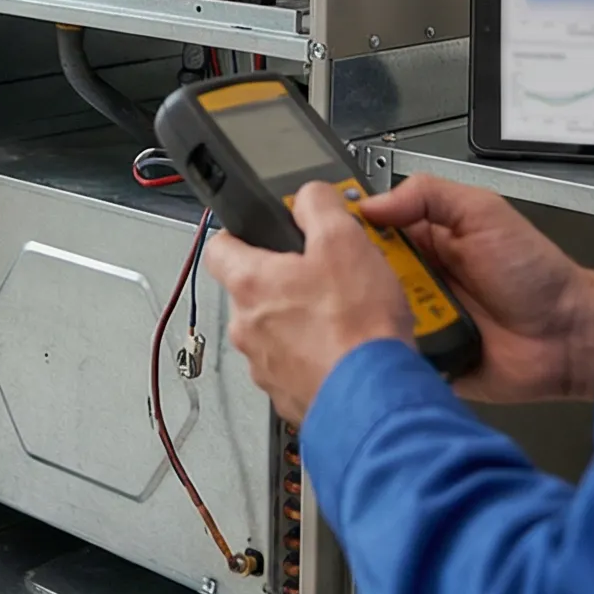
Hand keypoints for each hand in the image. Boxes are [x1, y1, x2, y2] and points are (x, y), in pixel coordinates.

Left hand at [204, 181, 412, 423]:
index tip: (257, 232)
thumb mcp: (344, 241)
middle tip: (324, 274)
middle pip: (253, 291)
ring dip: (301, 321)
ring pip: (275, 330)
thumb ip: (319, 206)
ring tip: (343, 315)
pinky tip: (346, 350)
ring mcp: (264, 365)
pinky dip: (315, 356)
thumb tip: (309, 194)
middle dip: (285, 281)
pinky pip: (294, 365)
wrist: (375, 400)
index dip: (238, 234)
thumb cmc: (356, 329)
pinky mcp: (287, 395)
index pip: (218, 247)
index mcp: (250, 284)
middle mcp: (247, 327)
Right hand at [359, 175, 593, 404]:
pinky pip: (392, 355)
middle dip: (349, 278)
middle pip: (359, 276)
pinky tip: (380, 348)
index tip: (321, 229)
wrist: (566, 336)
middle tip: (349, 278)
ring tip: (367, 314)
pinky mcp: (424, 358)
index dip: (343, 230)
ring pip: (370, 318)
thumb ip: (430, 195)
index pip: (366, 231)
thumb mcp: (484, 213)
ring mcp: (417, 322)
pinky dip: (387, 352)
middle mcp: (413, 281)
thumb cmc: (534, 273)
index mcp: (422, 241)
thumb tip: (370, 202)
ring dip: (367, 317)